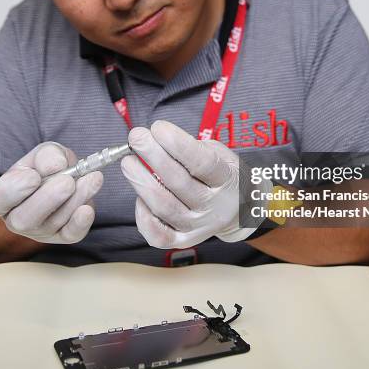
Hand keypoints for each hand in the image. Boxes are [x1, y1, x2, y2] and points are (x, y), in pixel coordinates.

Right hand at [0, 142, 102, 243]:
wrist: (68, 175)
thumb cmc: (47, 165)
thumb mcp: (44, 152)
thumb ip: (46, 155)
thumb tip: (56, 166)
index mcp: (1, 197)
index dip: (13, 190)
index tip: (33, 176)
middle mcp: (16, 219)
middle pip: (24, 219)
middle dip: (48, 199)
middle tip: (67, 181)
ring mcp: (39, 231)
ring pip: (53, 222)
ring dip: (75, 199)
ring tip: (91, 178)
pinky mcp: (62, 236)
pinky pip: (70, 235)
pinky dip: (80, 223)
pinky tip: (88, 208)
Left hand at [121, 120, 269, 248]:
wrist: (239, 210)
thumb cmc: (221, 174)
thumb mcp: (220, 153)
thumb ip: (192, 148)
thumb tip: (156, 139)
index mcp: (227, 180)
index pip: (202, 162)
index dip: (178, 144)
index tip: (158, 127)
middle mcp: (215, 206)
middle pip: (179, 183)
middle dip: (153, 156)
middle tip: (136, 137)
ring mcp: (199, 226)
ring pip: (165, 207)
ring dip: (141, 182)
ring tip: (128, 162)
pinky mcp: (184, 240)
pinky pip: (159, 236)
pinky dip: (143, 217)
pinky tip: (138, 197)